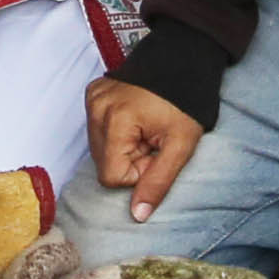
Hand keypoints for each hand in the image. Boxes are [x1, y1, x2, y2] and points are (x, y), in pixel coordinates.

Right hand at [85, 80, 204, 221]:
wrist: (184, 62)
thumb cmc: (186, 104)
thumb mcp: (180, 146)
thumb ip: (158, 181)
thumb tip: (138, 216)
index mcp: (115, 121)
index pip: (111, 176)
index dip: (137, 172)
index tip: (156, 152)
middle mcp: (96, 108)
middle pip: (104, 162)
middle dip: (129, 159)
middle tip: (153, 139)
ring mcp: (93, 99)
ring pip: (99, 148)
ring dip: (122, 146)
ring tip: (145, 128)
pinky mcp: (93, 93)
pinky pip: (98, 128)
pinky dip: (115, 130)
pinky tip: (135, 117)